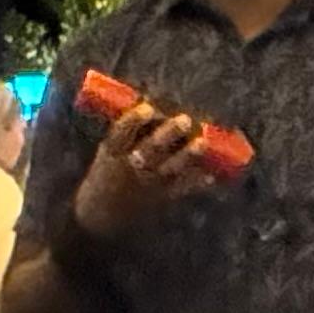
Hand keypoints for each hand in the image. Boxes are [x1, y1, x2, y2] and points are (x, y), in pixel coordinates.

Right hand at [70, 103, 221, 242]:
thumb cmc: (108, 171)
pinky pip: (182, 187)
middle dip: (168, 134)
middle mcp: (131, 166)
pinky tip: (211, 172)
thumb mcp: (109, 150)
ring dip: (188, 155)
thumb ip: (129, 131)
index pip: (121, 132)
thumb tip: (154, 99)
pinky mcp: (162, 196)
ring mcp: (149, 183)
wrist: (102, 213)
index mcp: (113, 151)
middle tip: (185, 119)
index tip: (147, 108)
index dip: (133, 120)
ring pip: (170, 168)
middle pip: (151, 148)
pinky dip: (197, 180)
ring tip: (202, 142)